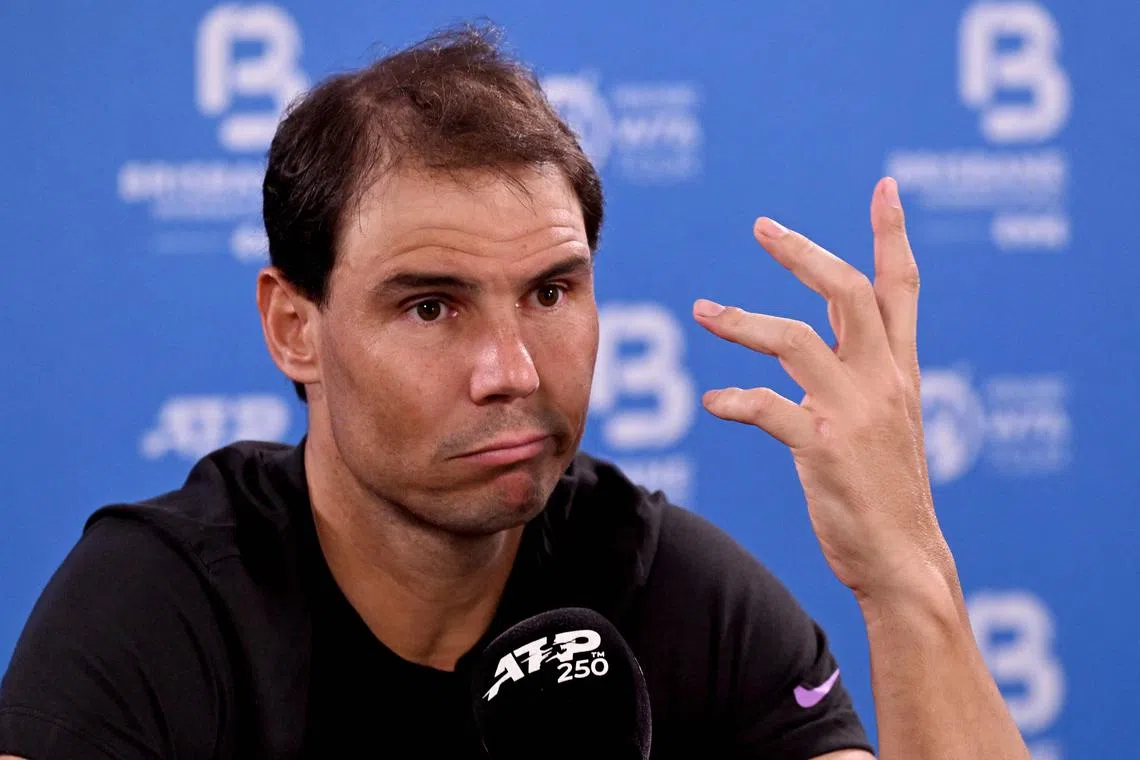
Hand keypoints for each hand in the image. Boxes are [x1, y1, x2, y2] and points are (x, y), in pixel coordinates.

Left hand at [693, 177, 954, 601]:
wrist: (903, 558)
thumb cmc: (887, 489)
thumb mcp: (890, 419)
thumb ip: (860, 368)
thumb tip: (819, 329)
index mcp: (900, 371)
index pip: (901, 288)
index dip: (892, 236)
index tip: (885, 188)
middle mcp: (882, 381)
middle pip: (846, 293)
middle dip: (803, 253)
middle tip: (762, 225)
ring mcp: (853, 412)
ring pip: (793, 340)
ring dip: (741, 322)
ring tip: (701, 311)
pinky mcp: (822, 448)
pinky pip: (766, 408)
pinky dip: (734, 400)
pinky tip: (712, 403)